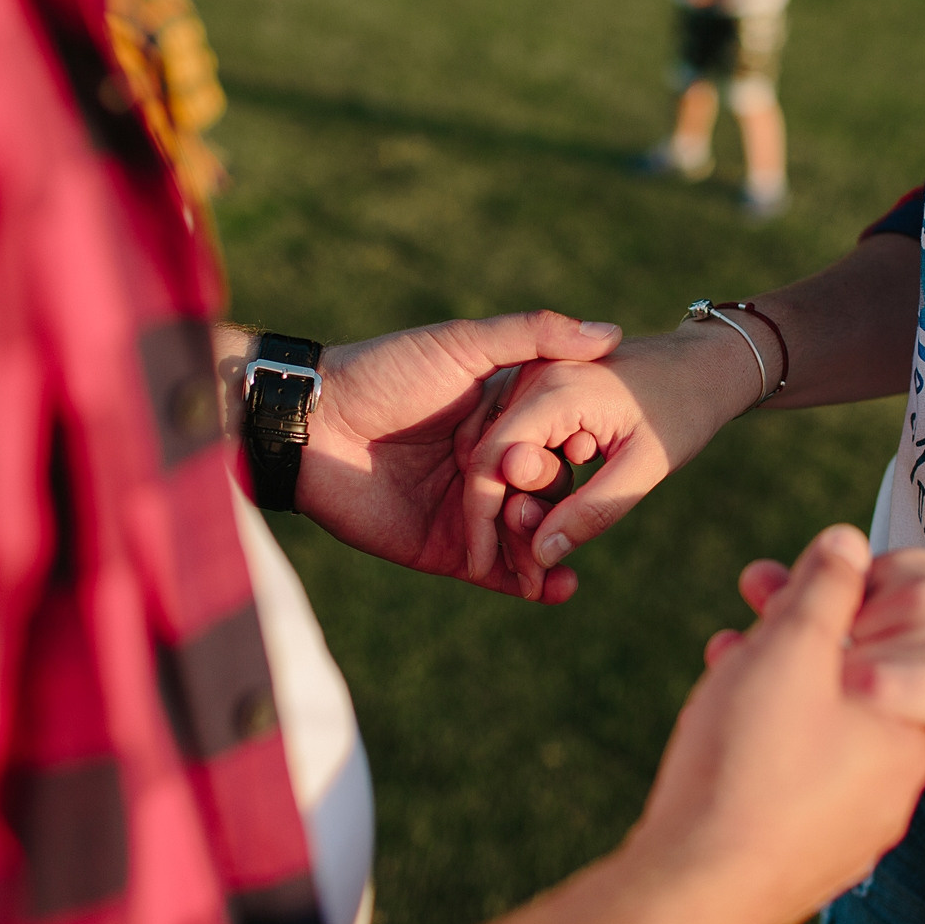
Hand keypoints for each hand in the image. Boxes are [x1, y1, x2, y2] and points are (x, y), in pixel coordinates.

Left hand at [296, 311, 621, 602]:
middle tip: (562, 515)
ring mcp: (470, 512)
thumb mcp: (464, 344)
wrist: (313, 423)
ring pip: (526, 539)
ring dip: (549, 549)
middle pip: (547, 496)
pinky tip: (558, 589)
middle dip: (562, 510)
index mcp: (501, 420)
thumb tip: (611, 334)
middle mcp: (491, 467)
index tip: (601, 455)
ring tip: (558, 554)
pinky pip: (495, 573)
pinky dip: (529, 586)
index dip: (580, 454)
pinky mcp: (445, 550)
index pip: (558, 444)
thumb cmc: (386, 372)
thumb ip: (533, 336)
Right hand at [461, 326, 758, 585]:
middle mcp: (531, 376)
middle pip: (490, 460)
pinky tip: (551, 516)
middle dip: (501, 522)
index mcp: (555, 389)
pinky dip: (527, 484)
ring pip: (499, 455)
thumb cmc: (684, 409)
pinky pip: (517, 444)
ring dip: (514, 506)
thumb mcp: (647, 465)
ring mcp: (532, 379)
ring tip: (543, 554)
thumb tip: (542, 554)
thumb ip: (594, 509)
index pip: (492, 461)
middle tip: (529, 577)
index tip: (486, 570)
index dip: (482, 519)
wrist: (704, 364)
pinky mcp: (539, 390)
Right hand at [627, 526, 924, 923]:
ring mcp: (857, 824)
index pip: (880, 638)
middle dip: (788, 641)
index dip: (821, 596)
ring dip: (770, 689)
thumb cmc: (749, 761)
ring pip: (818, 731)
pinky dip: (765, 744)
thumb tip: (849, 540)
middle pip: (848, 683)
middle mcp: (897, 779)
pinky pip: (797, 779)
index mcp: (906, 723)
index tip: (768, 581)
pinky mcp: (814, 856)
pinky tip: (724, 733)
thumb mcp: (790, 649)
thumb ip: (825, 589)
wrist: (701, 885)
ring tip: (720, 665)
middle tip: (736, 620)